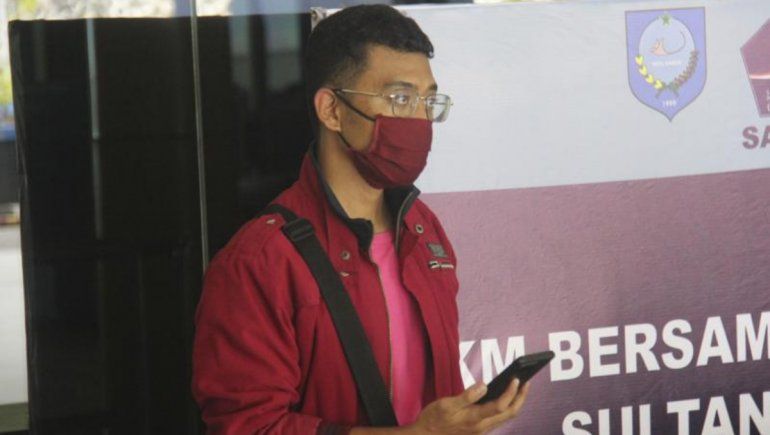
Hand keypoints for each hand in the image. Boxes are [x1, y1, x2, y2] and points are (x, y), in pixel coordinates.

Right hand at [403, 379, 529, 434]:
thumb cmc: (434, 419)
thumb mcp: (446, 405)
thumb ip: (466, 396)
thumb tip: (484, 385)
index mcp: (475, 419)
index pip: (500, 405)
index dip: (511, 392)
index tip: (516, 378)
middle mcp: (482, 426)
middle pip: (510, 413)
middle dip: (521, 397)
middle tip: (527, 382)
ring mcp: (482, 430)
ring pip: (506, 417)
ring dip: (515, 402)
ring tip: (520, 387)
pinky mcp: (479, 429)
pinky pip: (498, 418)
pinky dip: (506, 407)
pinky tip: (504, 397)